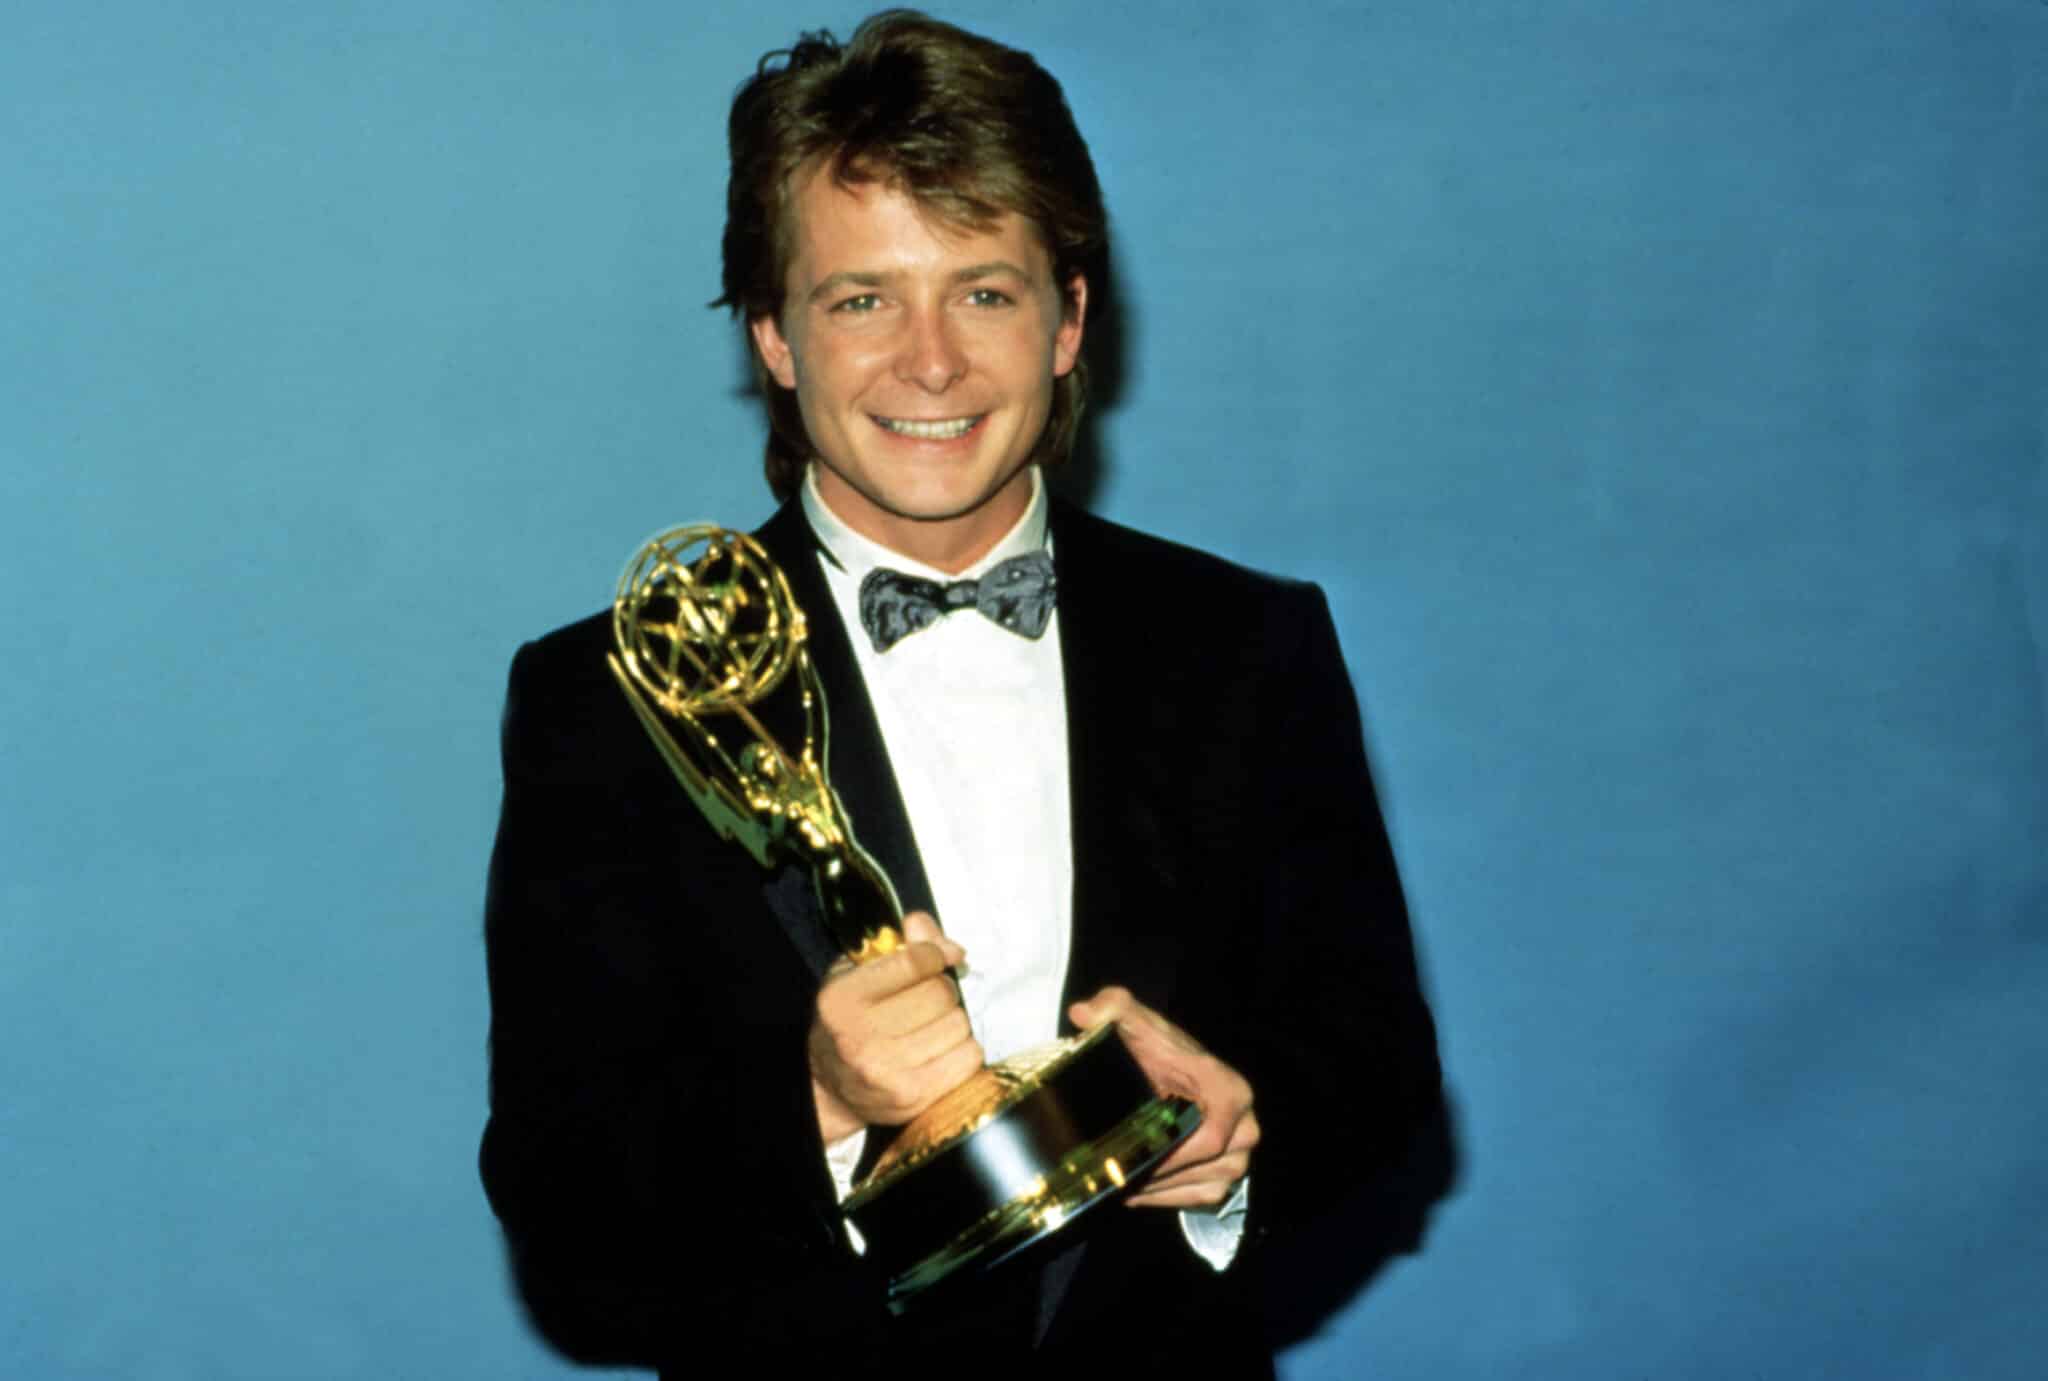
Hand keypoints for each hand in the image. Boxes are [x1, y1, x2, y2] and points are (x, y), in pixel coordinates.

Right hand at [809, 911, 982, 1142]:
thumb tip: (944, 942)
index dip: (934, 954)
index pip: (915, 961)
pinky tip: (942, 1049)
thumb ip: (901, 946)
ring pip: (958, 1024)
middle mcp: (859, 1037)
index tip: (936, 958)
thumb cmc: (849, 1022)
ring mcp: (887, 1072)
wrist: (830, 1089)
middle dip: (943, 989)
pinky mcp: (914, 1098)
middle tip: (929, 998)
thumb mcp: (858, 973)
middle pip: (941, 993)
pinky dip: (964, 1048)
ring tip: (932, 1026)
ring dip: (954, 1020)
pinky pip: (969, 1057)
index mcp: (842, 1000)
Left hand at [1068, 987, 1258, 1209]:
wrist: (1166, 1065)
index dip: (1175, 1157)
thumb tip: (1084, 1014)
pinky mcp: (1226, 1173)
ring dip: (1161, 1190)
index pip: (1211, 1138)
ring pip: (1204, 1186)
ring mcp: (1238, 1153)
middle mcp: (1244, 1125)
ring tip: (1121, 1186)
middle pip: (1207, 1166)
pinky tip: (1135, 1192)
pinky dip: (1169, 1198)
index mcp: (1230, 1090)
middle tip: (1119, 1177)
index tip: (1135, 1162)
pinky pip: (1203, 1197)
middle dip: (1161, 1175)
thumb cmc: (1155, 1048)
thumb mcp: (1133, 1020)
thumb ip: (1111, 1007)